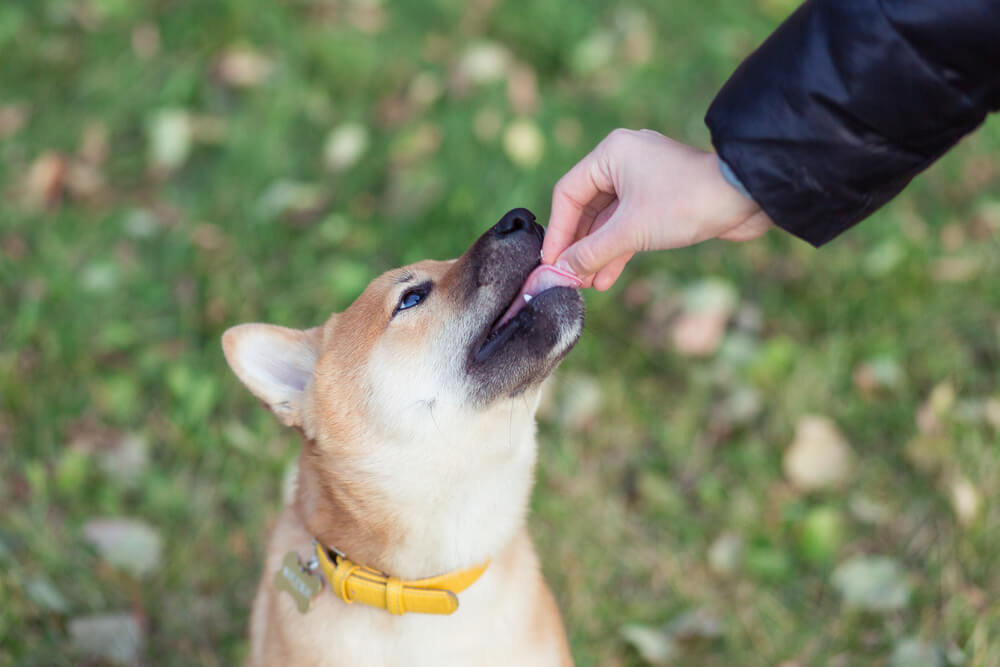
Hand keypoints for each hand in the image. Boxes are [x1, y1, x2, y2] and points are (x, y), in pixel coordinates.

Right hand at [543, 129, 772, 289]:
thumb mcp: (630, 232)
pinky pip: (628, 224)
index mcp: (610, 153)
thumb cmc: (687, 201)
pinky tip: (607, 276)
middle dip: (578, 246)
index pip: (567, 194)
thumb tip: (559, 274)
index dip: (558, 232)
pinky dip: (618, 248)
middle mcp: (623, 160)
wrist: (746, 198)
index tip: (552, 263)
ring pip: (608, 219)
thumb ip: (590, 253)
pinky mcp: (661, 198)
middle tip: (568, 277)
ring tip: (587, 283)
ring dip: (598, 252)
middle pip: (586, 208)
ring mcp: (643, 179)